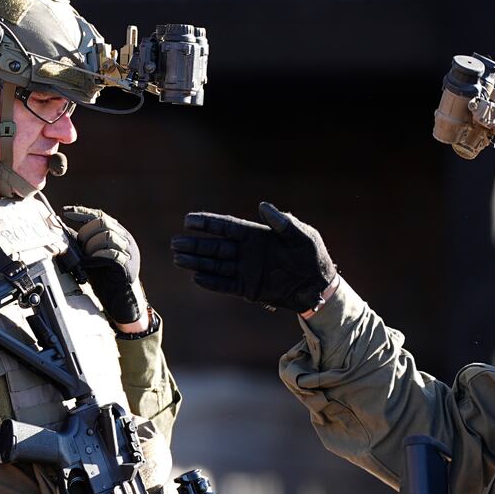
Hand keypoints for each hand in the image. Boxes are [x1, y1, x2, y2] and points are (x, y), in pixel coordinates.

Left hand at [59, 205, 146, 326]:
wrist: (120, 300)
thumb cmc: (106, 278)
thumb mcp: (91, 255)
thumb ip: (83, 243)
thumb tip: (63, 231)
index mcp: (118, 234)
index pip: (99, 215)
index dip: (82, 212)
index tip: (66, 212)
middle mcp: (125, 240)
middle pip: (102, 222)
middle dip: (86, 233)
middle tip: (79, 247)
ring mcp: (128, 252)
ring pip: (107, 235)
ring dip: (91, 245)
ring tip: (86, 257)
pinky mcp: (127, 265)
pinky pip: (111, 254)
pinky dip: (96, 258)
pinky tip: (90, 264)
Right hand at [170, 201, 336, 312]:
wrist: (319, 286)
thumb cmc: (313, 256)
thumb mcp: (302, 235)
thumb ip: (283, 222)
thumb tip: (263, 206)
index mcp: (256, 235)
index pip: (226, 227)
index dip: (207, 224)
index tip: (188, 220)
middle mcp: (247, 252)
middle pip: (215, 247)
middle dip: (195, 244)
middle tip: (175, 243)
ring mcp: (246, 270)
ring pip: (215, 265)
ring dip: (196, 262)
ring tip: (177, 258)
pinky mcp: (248, 288)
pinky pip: (225, 284)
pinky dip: (211, 282)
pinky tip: (196, 278)